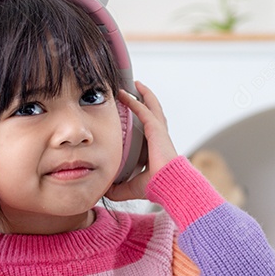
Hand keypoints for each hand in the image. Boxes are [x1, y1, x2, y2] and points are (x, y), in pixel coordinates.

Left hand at [105, 81, 178, 201]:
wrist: (170, 185)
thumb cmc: (157, 186)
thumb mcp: (132, 187)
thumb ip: (118, 188)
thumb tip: (104, 190)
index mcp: (157, 148)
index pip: (150, 129)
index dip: (144, 119)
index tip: (134, 112)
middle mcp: (160, 137)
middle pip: (154, 113)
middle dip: (146, 100)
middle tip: (136, 90)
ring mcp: (160, 132)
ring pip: (152, 107)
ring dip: (144, 95)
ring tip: (135, 85)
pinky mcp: (156, 130)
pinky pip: (144, 110)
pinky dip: (135, 101)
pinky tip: (124, 94)